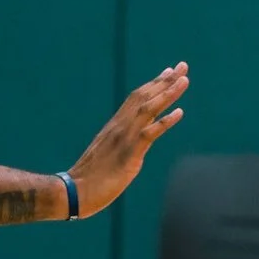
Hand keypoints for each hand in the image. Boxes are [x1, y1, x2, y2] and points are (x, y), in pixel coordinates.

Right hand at [67, 64, 189, 216]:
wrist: (74, 192)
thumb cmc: (88, 181)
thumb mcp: (106, 158)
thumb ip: (118, 149)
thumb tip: (128, 152)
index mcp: (114, 127)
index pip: (136, 99)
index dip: (153, 84)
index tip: (168, 72)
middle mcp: (119, 127)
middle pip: (144, 97)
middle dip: (165, 81)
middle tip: (183, 66)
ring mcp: (123, 139)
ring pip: (148, 109)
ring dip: (168, 93)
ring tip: (185, 80)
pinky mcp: (128, 154)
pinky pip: (149, 133)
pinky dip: (165, 121)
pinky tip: (180, 112)